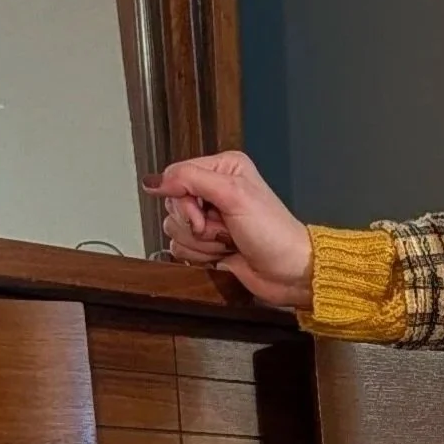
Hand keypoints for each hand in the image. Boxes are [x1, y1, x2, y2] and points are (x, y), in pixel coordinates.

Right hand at [145, 149, 313, 310]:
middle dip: (196, 224)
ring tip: (228, 242)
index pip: (176, 176)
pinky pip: (181, 249)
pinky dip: (201, 256)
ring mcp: (210, 220)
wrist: (288, 273)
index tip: (203, 213)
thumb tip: (155, 180)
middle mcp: (214, 191)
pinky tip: (224, 254)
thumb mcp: (234, 195)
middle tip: (223, 229)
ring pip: (175, 230)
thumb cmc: (273, 233)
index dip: (184, 200)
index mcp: (222, 169)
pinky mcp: (207, 244)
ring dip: (202, 243)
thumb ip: (191, 179)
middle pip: (173, 205)